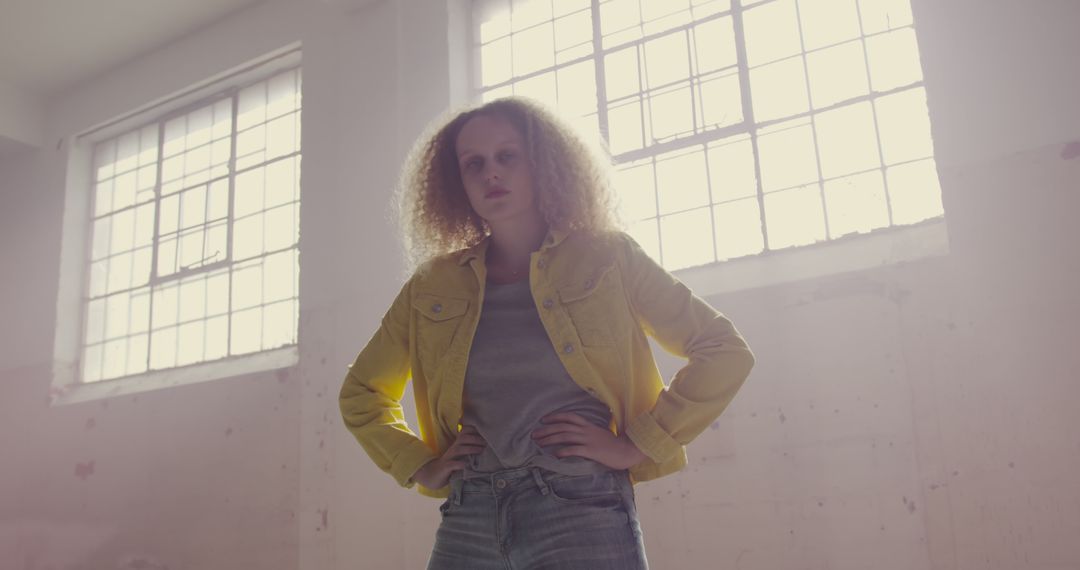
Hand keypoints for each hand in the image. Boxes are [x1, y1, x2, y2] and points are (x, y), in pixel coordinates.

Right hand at [412, 425, 485, 488]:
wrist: (433, 475)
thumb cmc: (452, 464)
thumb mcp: (461, 455)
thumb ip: (471, 449)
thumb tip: (489, 447)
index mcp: (458, 444)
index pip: (465, 431)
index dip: (475, 430)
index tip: (488, 432)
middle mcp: (453, 448)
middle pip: (463, 438)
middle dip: (476, 439)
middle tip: (488, 443)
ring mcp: (448, 457)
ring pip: (458, 449)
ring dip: (471, 449)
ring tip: (482, 451)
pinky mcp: (445, 467)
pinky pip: (452, 464)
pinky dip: (460, 464)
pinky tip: (467, 465)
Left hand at [531, 412, 646, 469]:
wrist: (628, 451)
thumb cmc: (614, 445)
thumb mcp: (600, 434)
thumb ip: (588, 433)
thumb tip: (577, 436)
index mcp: (588, 425)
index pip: (569, 417)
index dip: (555, 417)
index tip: (543, 420)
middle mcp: (587, 430)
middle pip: (562, 427)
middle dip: (547, 430)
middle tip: (534, 435)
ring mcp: (589, 440)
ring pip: (565, 436)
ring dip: (550, 439)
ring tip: (539, 443)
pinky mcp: (592, 451)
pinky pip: (575, 450)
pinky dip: (564, 451)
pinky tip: (555, 455)